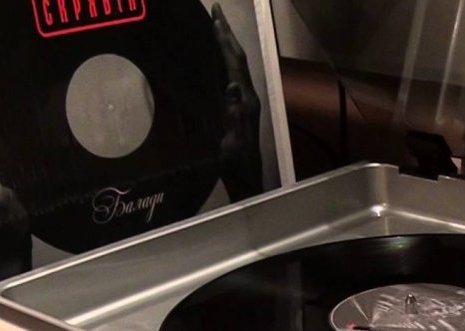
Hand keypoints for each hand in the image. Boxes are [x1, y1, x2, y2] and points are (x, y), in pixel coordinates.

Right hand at [212, 4, 263, 200]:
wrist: (244, 179)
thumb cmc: (235, 163)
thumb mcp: (233, 139)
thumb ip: (235, 113)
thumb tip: (233, 84)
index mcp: (246, 100)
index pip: (235, 63)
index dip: (226, 39)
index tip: (216, 17)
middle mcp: (248, 96)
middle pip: (238, 59)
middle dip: (227, 34)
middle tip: (216, 11)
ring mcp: (245, 102)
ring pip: (236, 66)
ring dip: (226, 45)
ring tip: (216, 27)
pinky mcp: (239, 108)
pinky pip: (231, 76)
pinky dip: (223, 61)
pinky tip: (216, 59)